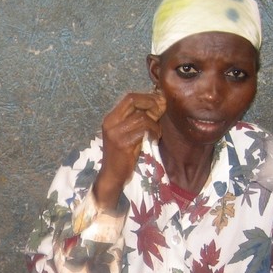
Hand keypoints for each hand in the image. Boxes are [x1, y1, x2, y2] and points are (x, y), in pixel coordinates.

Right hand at [94, 91, 165, 208]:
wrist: (112, 175)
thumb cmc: (122, 154)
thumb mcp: (127, 133)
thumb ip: (138, 119)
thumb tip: (158, 103)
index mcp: (110, 118)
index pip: (129, 97)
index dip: (146, 97)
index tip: (159, 102)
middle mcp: (110, 123)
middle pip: (134, 101)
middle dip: (151, 104)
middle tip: (162, 111)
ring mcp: (115, 133)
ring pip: (141, 117)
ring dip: (154, 123)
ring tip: (157, 132)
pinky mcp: (123, 143)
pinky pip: (143, 130)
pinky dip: (153, 132)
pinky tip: (155, 138)